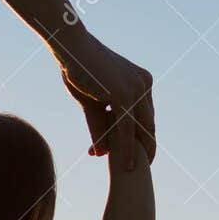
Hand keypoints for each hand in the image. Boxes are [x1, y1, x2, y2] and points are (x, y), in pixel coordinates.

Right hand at [56, 34, 155, 169]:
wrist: (70, 46)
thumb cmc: (78, 68)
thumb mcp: (91, 102)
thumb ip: (100, 126)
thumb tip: (100, 153)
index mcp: (140, 81)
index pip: (144, 116)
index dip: (140, 137)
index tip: (139, 155)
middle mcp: (143, 84)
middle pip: (148, 124)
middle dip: (145, 148)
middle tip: (140, 170)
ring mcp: (136, 88)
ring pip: (139, 129)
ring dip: (135, 153)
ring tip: (132, 174)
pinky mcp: (124, 94)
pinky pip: (127, 129)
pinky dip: (127, 149)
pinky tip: (125, 166)